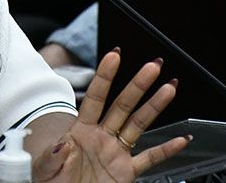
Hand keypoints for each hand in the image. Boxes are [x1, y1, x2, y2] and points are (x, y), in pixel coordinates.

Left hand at [33, 50, 189, 182]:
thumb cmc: (52, 182)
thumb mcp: (44, 168)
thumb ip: (51, 156)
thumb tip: (61, 144)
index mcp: (80, 130)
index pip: (95, 97)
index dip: (105, 76)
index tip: (114, 56)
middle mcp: (101, 137)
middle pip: (122, 105)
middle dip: (137, 85)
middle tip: (152, 66)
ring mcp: (115, 152)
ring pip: (138, 125)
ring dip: (154, 107)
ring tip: (168, 88)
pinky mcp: (126, 172)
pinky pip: (150, 159)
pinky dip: (166, 150)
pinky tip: (181, 139)